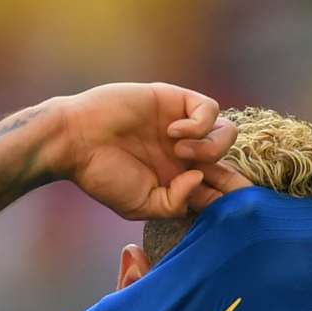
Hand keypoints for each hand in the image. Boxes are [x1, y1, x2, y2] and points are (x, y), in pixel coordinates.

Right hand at [48, 83, 237, 219]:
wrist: (76, 140)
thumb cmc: (103, 176)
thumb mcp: (141, 205)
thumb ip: (175, 203)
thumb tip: (200, 179)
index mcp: (180, 182)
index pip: (219, 191)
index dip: (230, 200)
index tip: (232, 209)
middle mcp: (186, 156)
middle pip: (231, 165)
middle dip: (235, 179)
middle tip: (217, 179)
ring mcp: (184, 128)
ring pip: (227, 134)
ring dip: (209, 147)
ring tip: (179, 150)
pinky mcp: (176, 100)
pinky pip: (210, 109)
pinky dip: (199, 124)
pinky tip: (173, 132)